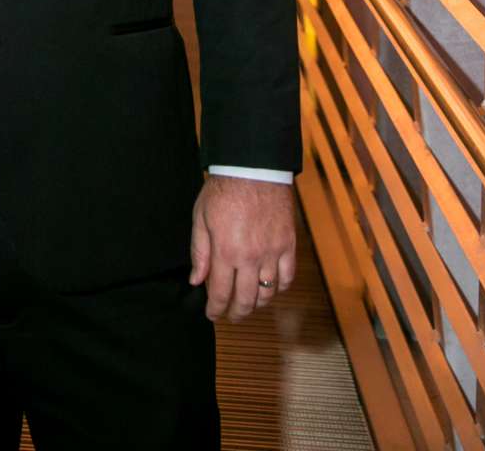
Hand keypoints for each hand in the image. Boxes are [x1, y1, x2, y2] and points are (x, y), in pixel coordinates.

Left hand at [189, 176, 295, 320]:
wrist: (254, 168)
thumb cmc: (224, 190)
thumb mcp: (201, 217)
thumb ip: (200, 252)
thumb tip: (196, 281)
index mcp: (226, 251)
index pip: (220, 293)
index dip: (215, 309)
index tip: (212, 315)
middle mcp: (250, 258)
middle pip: (246, 300)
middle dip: (236, 313)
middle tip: (231, 316)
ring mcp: (272, 253)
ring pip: (268, 293)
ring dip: (257, 304)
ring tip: (249, 303)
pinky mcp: (288, 245)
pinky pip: (287, 277)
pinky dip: (279, 288)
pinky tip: (271, 287)